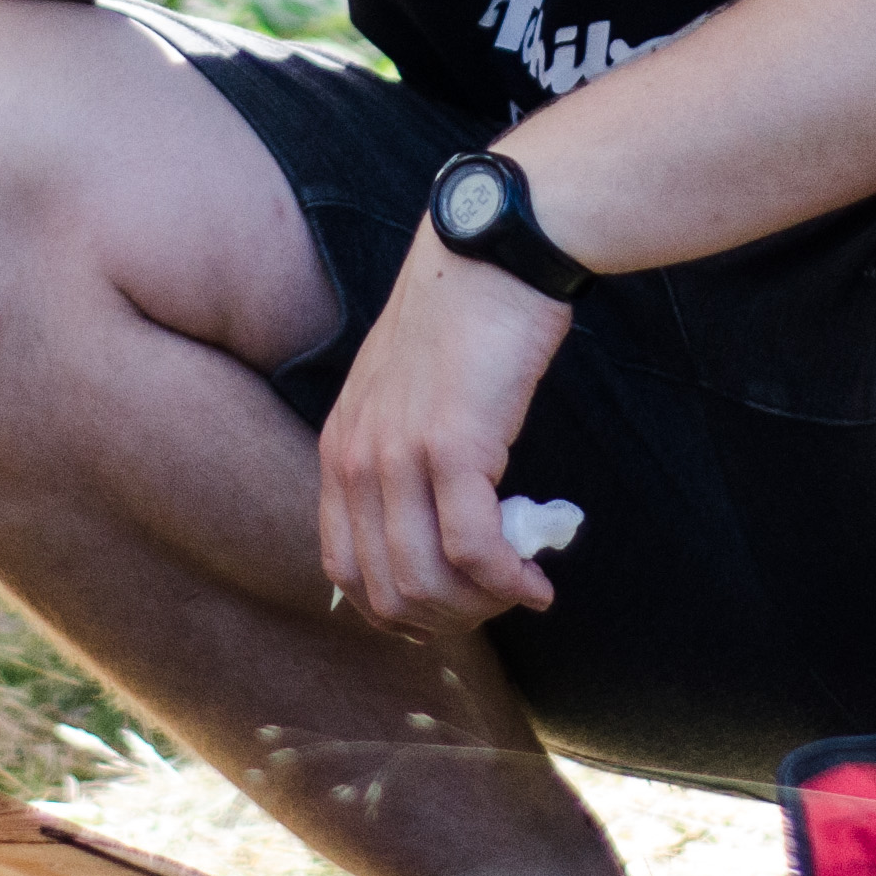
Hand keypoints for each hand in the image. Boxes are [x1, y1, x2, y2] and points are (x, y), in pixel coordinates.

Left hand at [321, 224, 577, 635]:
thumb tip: (434, 532)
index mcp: (340, 449)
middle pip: (384, 590)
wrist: (490, 256)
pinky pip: (474, 549)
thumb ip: (401, 457)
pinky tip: (536, 584)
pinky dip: (508, 583)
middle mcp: (357, 459)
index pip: (342, 568)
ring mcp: (399, 455)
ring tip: (519, 593)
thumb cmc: (463, 323)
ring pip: (426, 582)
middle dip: (446, 620)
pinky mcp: (453, 446)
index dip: (394, 610)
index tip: (447, 612)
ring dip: (479, 609)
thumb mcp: (405, 395)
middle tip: (495, 608)